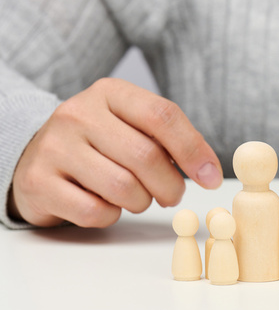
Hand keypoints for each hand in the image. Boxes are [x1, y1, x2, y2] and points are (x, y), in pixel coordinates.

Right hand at [8, 78, 222, 227]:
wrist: (35, 155)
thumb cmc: (100, 144)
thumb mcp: (132, 125)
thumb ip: (171, 139)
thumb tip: (209, 171)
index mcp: (110, 93)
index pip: (162, 115)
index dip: (194, 150)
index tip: (211, 177)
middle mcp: (78, 114)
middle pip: (146, 157)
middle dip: (170, 186)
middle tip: (171, 195)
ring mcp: (54, 147)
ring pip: (123, 188)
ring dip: (141, 202)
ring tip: (135, 197)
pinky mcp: (38, 182)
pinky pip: (94, 212)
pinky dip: (110, 216)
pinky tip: (105, 204)